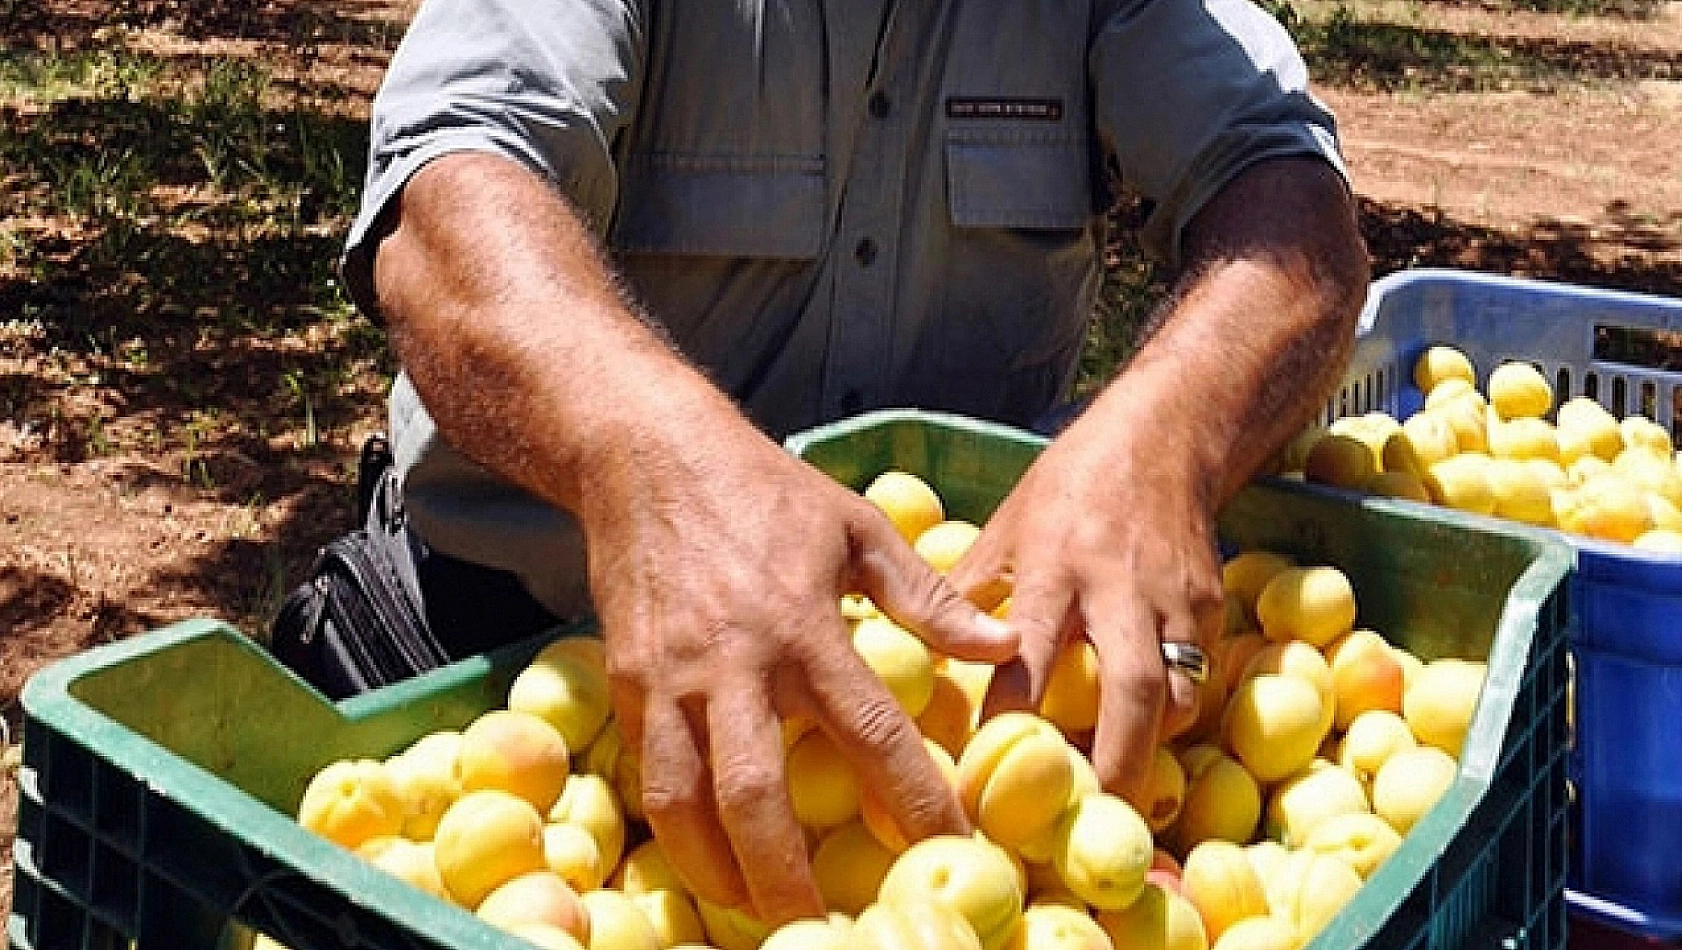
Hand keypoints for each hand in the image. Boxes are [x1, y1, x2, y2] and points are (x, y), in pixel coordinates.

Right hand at [578, 417, 1016, 924]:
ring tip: (758, 918)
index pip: (871, 731)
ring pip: (688, 800)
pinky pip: (648, 772)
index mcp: (806, 624)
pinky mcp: (625, 681)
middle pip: (760, 797)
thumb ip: (926, 596)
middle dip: (791, 878)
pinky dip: (675, 829)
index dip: (916, 799)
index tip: (953, 849)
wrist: (646, 454)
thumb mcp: (857, 527)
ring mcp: (671, 678)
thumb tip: (1001, 644)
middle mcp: (736, 663)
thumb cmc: (764, 490)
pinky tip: (705, 861)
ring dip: (720, 873)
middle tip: (826, 930)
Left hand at [948, 403, 1223, 803]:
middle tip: (1089, 821)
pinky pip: (1196, 677)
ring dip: (1151, 749)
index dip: (1010, 716)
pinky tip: (1145, 741)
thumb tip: (909, 653)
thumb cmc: (1068, 487)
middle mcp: (1118, 586)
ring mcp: (1174, 599)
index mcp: (1052, 564)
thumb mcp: (1004, 527)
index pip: (1028, 653)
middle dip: (1114, 762)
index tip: (982, 773)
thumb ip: (967, 593)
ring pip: (1177, 693)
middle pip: (1129, 689)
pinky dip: (1173, 716)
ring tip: (1116, 795)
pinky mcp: (1212, 607)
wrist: (1166, 436)